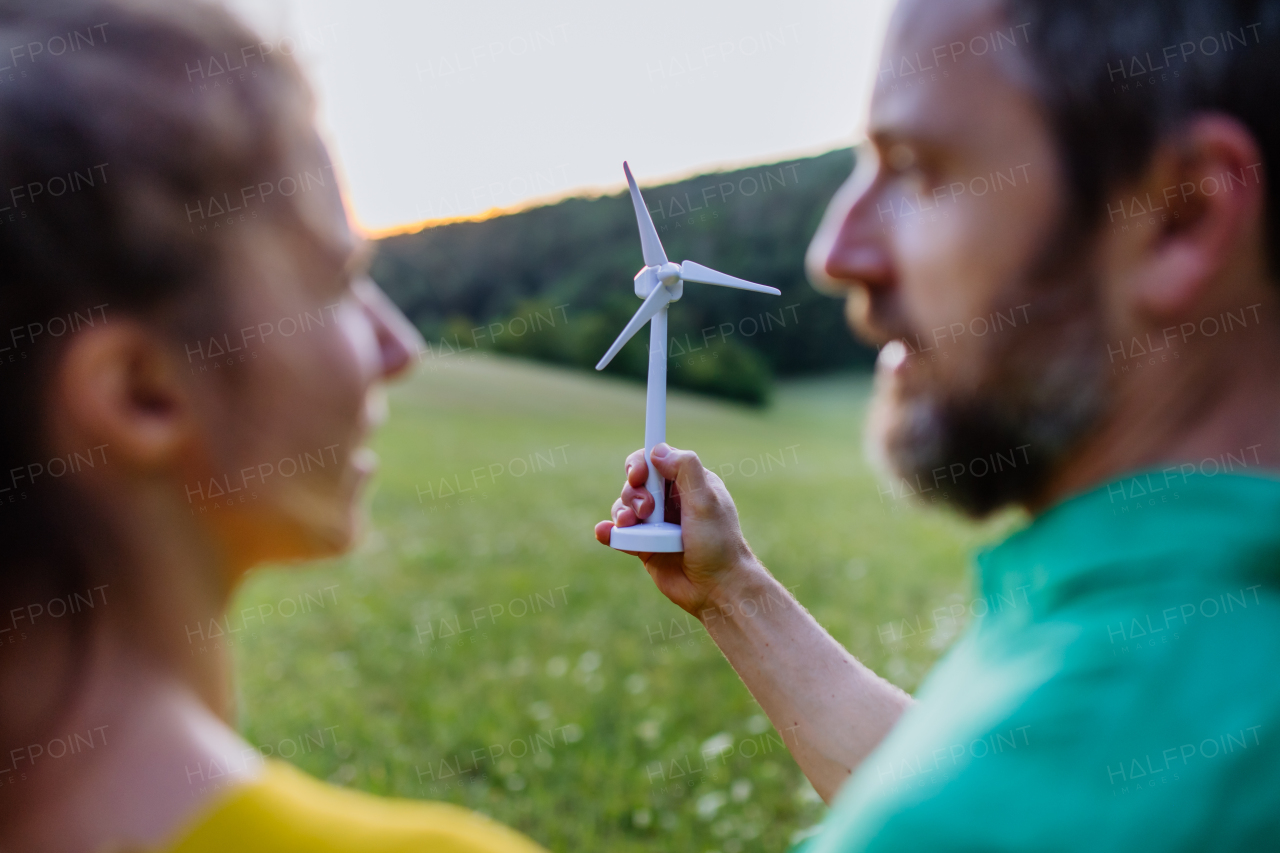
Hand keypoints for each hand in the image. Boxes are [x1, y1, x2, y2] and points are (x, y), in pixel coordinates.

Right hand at [594, 443, 757, 616]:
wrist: (717, 589)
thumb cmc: (718, 544)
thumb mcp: (706, 500)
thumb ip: (685, 469)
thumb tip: (656, 451)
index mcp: (689, 483)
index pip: (657, 460)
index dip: (641, 463)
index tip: (638, 475)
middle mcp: (671, 501)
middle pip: (635, 483)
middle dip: (634, 494)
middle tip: (648, 511)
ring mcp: (655, 524)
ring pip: (624, 507)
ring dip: (622, 513)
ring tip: (631, 526)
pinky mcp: (644, 545)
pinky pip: (619, 533)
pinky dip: (610, 531)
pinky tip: (605, 532)